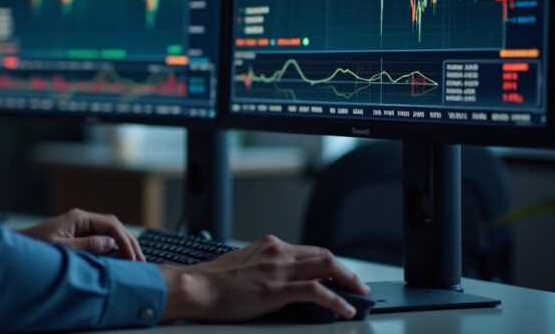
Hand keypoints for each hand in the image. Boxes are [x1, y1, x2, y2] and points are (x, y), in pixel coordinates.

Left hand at [17, 208, 144, 260]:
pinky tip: (119, 257)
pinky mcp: (77, 235)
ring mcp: (79, 227)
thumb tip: (111, 244)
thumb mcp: (63, 249)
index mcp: (78, 218)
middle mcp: (81, 220)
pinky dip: (113, 247)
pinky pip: (100, 238)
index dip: (124, 240)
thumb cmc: (35, 248)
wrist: (18, 250)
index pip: (110, 224)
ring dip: (122, 244)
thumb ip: (87, 246)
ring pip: (109, 232)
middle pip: (113, 226)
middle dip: (128, 241)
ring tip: (135, 260)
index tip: (133, 256)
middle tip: (141, 260)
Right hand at [159, 234, 368, 321]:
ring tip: (359, 295)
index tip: (340, 274)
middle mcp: (277, 253)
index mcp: (269, 246)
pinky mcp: (276, 289)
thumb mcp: (243, 266)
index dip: (330, 263)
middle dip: (346, 270)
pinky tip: (345, 308)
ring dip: (349, 281)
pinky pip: (316, 291)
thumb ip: (264, 268)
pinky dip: (336, 299)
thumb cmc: (213, 281)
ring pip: (326, 267)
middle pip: (324, 256)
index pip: (310, 251)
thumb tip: (279, 282)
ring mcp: (278, 270)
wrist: (196, 287)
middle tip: (358, 285)